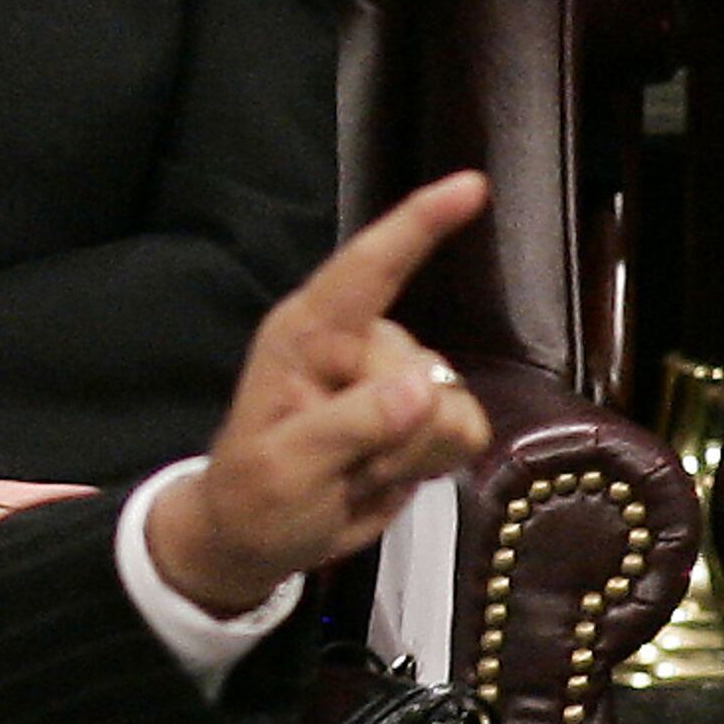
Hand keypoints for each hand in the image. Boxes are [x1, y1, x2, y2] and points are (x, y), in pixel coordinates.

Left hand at [146, 171, 494, 618]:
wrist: (258, 538)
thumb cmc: (253, 496)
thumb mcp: (284, 468)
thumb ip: (350, 426)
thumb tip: (423, 388)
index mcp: (306, 336)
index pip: (368, 270)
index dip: (418, 225)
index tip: (470, 185)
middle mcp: (357, 344)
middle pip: (426, 370)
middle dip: (396, 433)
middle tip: (341, 466)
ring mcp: (395, 377)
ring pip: (454, 405)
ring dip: (410, 453)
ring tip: (355, 470)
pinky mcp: (423, 414)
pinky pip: (466, 431)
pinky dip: (430, 463)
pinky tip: (382, 472)